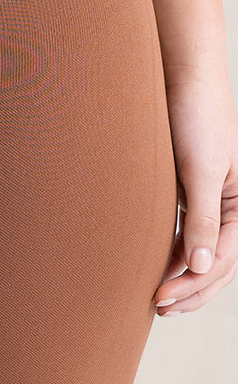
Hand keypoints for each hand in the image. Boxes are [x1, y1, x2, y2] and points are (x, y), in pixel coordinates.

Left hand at [154, 74, 237, 315]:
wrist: (181, 77)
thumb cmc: (196, 117)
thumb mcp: (201, 170)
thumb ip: (202, 217)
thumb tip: (198, 265)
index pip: (222, 258)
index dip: (193, 283)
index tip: (161, 297)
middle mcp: (229, 205)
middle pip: (213, 260)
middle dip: (189, 287)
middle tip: (157, 307)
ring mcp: (208, 199)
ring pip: (197, 249)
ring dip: (179, 275)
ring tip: (155, 297)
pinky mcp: (186, 190)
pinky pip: (181, 231)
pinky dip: (169, 252)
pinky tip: (154, 267)